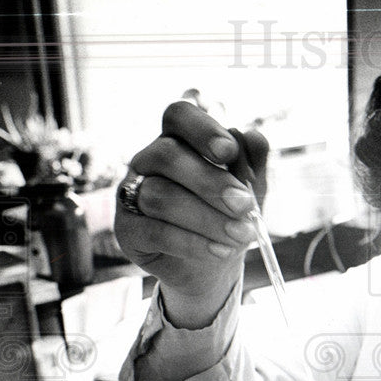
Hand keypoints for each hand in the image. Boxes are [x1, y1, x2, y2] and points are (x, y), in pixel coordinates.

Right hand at [113, 101, 269, 327]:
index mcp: (180, 140)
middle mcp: (149, 160)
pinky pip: (154, 232)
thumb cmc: (228, 217)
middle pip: (168, 156)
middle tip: (244, 205)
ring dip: (207, 219)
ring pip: (160, 197)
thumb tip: (254, 136)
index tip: (230, 152)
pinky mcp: (127, 230)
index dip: (202, 129)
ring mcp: (132, 194)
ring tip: (240, 235)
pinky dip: (192, 243)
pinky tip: (220, 251)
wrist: (211, 266)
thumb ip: (253, 166)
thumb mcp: (250, 193)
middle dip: (211, 182)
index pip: (179, 115)